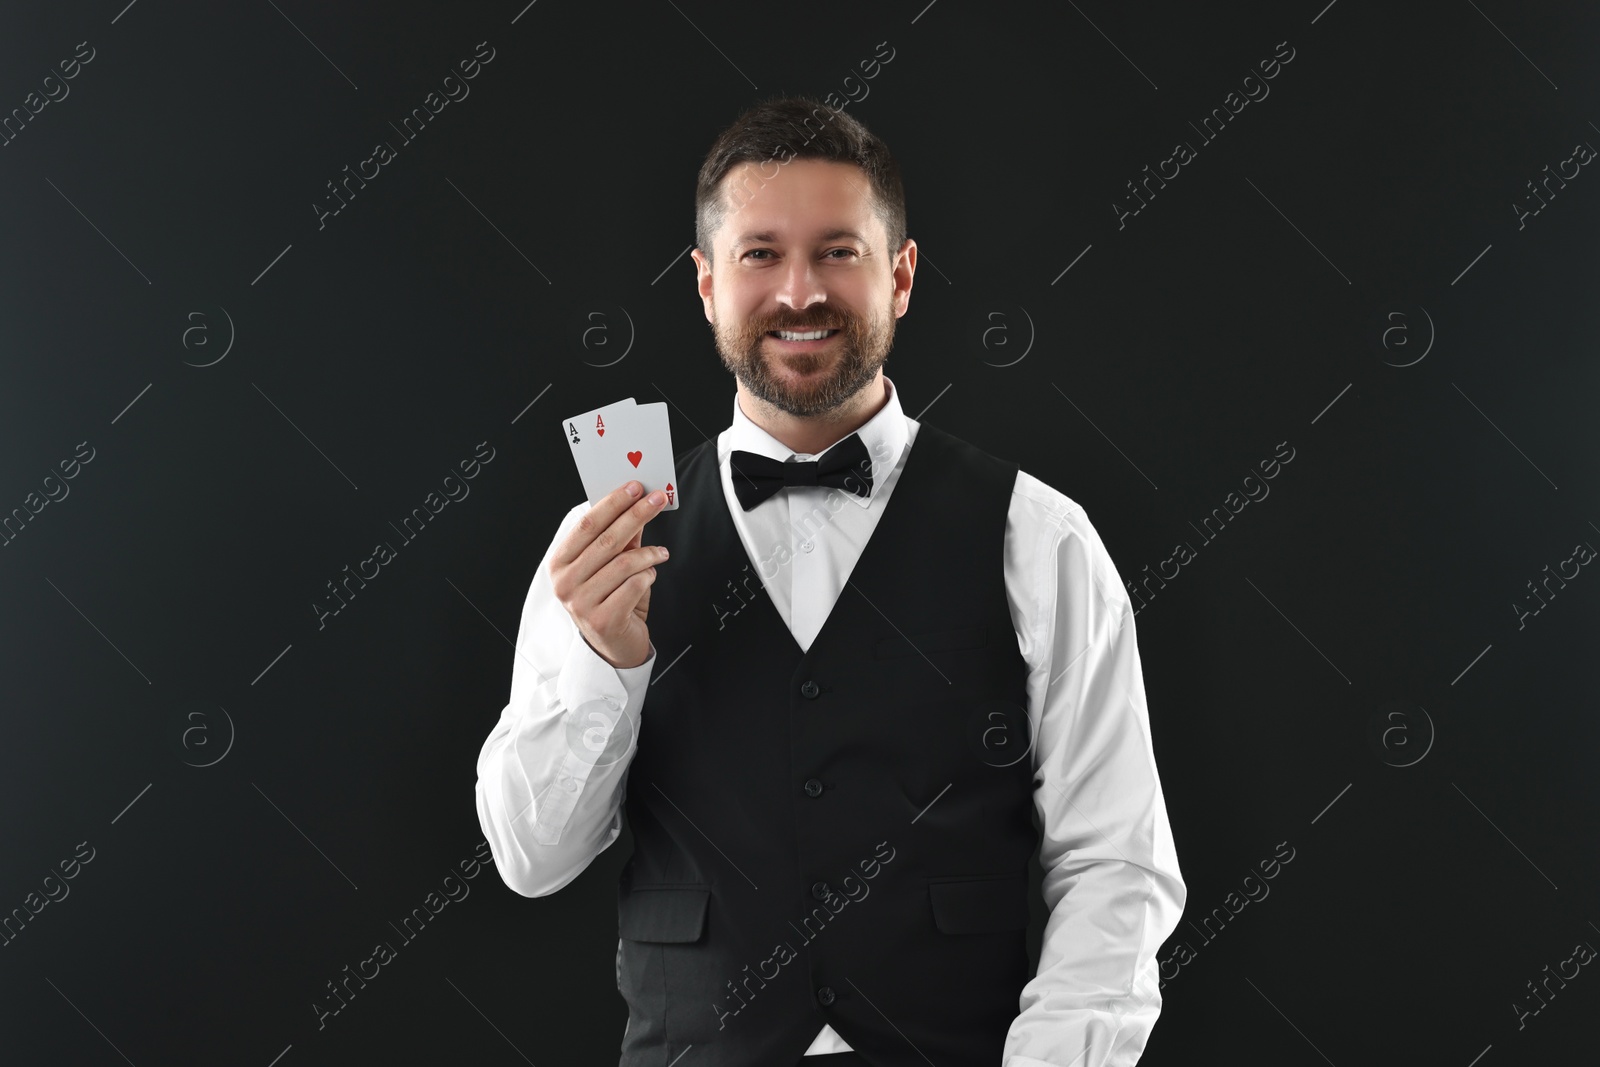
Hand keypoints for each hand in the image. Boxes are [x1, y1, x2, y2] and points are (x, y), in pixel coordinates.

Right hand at [549, 481, 669, 669]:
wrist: (613, 646)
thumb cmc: (610, 600)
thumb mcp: (609, 565)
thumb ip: (619, 538)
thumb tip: (636, 504)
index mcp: (560, 563)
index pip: (587, 524)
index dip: (613, 503)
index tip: (635, 487)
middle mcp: (565, 583)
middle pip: (606, 540)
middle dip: (636, 515)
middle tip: (658, 500)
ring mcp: (581, 603)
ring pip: (623, 564)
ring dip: (649, 553)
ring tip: (661, 552)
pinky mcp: (603, 620)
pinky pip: (634, 586)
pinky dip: (648, 577)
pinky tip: (650, 577)